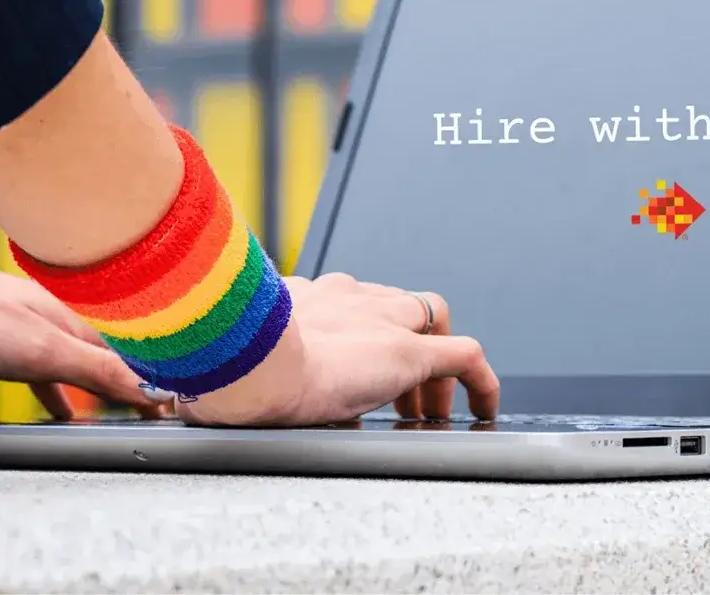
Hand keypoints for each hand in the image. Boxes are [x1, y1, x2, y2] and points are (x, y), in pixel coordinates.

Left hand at [0, 248, 167, 420]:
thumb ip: (97, 370)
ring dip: (96, 388)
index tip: (176, 406)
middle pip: (106, 357)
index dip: (154, 381)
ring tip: (114, 416)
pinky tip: (53, 405)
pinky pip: (40, 369)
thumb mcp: (41, 351)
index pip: (128, 357)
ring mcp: (24, 327)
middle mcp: (54, 320)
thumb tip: (152, 388)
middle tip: (156, 413)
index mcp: (72, 321)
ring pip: (74, 363)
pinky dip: (56, 389)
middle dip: (133, 382)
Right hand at [177, 273, 499, 426]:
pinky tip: (483, 408)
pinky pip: (464, 357)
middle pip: (394, 307)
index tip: (353, 369)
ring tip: (425, 412)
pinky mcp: (407, 351)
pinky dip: (480, 381)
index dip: (361, 333)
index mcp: (304, 298)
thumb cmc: (226, 368)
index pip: (349, 302)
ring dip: (430, 368)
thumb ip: (246, 367)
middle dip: (399, 347)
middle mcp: (346, 297)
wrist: (246, 365)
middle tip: (396, 399)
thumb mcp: (234, 360)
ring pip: (429, 322)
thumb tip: (233, 403)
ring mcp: (380, 320)